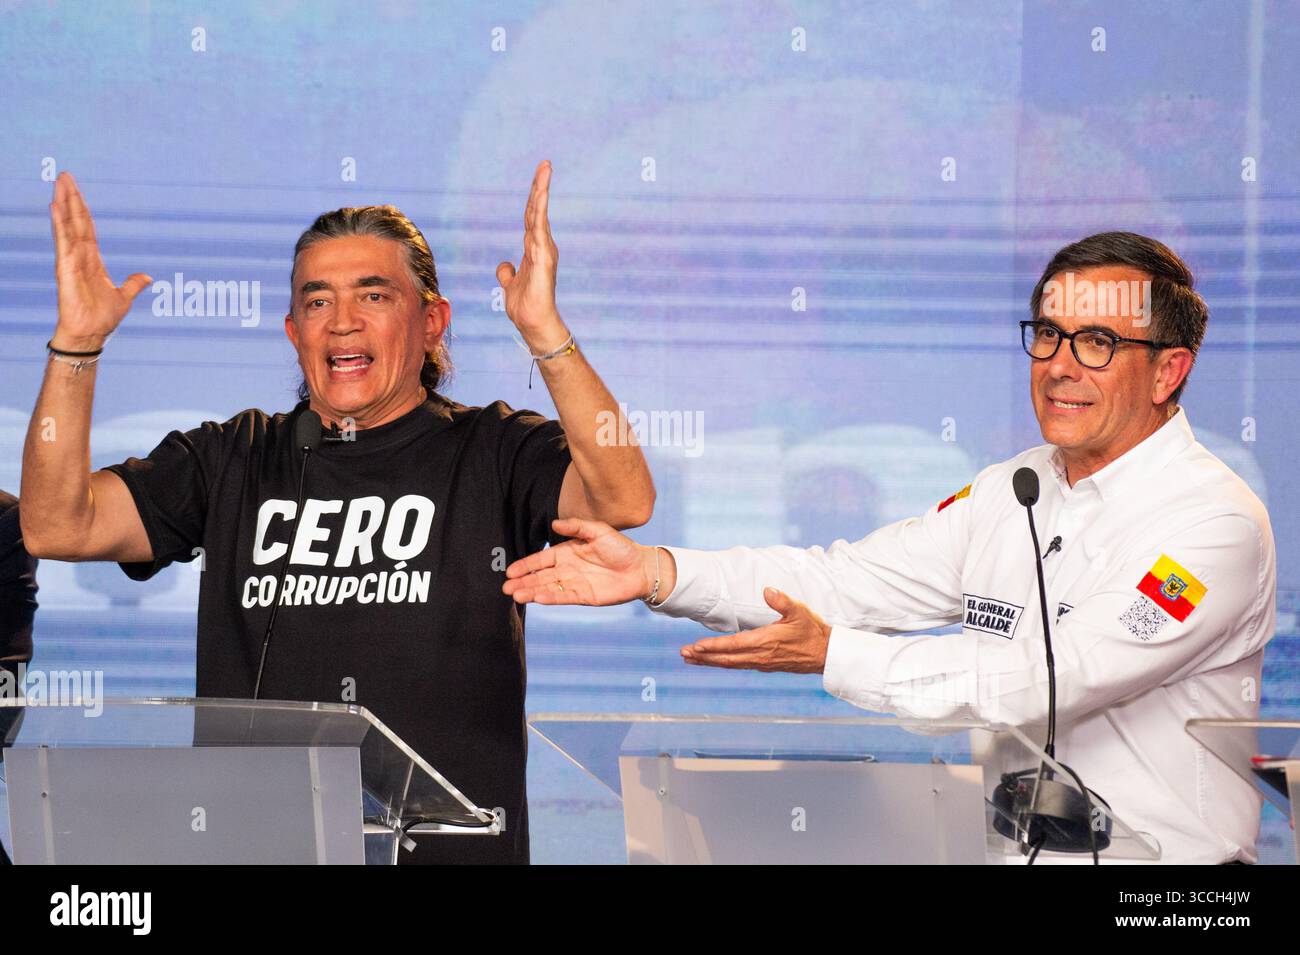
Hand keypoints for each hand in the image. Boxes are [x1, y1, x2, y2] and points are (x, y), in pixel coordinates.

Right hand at [49, 172, 151, 350]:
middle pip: (75, 221)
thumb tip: (148, 277)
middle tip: (65, 175)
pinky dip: (60, 225)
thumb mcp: (124, 297)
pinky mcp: (65, 269)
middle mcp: (79, 257)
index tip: (75, 190)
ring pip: (67, 227)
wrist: (92, 335)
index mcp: (92, 261)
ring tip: (59, 184)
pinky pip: (63, 243)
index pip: (86, 228)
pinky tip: (55, 208)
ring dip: (63, 205)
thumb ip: (134, 284)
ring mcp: (71, 261)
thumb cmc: (102, 318)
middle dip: (71, 198)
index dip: (82, 209)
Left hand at [495, 160, 567, 351]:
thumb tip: (504, 264)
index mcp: (535, 249)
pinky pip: (540, 230)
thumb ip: (507, 272)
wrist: (533, 323)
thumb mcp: (510, 285)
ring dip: (542, 192)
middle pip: (538, 210)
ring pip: (541, 215)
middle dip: (541, 186)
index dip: (534, 198)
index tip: (539, 177)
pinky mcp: (544, 258)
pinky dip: (541, 212)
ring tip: (545, 171)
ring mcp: (544, 251)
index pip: (532, 218)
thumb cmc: (525, 306)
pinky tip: (541, 196)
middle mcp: (542, 246)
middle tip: (545, 163)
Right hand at [502, 517, 654, 605]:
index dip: (525, 565)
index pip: (541, 560)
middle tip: (506, 588)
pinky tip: (537, 599)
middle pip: (540, 576)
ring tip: (515, 595)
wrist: (641, 568)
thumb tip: (554, 523)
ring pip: (548, 588)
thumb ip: (577, 526)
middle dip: (523, 582)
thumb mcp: (599, 531)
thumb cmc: (621, 547)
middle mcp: (567, 569)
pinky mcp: (584, 596)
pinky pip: (563, 597)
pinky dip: (550, 598)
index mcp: (567, 552)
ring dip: (531, 591)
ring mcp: (574, 583)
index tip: (510, 571)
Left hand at [681, 588, 830, 673]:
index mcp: (765, 642)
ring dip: (710, 662)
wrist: (826, 654)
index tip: (695, 647)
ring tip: (691, 659)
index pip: (733, 646)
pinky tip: (715, 661)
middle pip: (726, 659)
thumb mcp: (799, 611)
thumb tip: (767, 590)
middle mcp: (760, 656)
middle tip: (683, 654)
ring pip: (730, 664)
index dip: (713, 647)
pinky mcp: (765, 666)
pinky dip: (724, 663)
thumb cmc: (812, 630)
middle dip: (703, 657)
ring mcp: (762, 663)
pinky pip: (739, 665)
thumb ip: (782, 600)